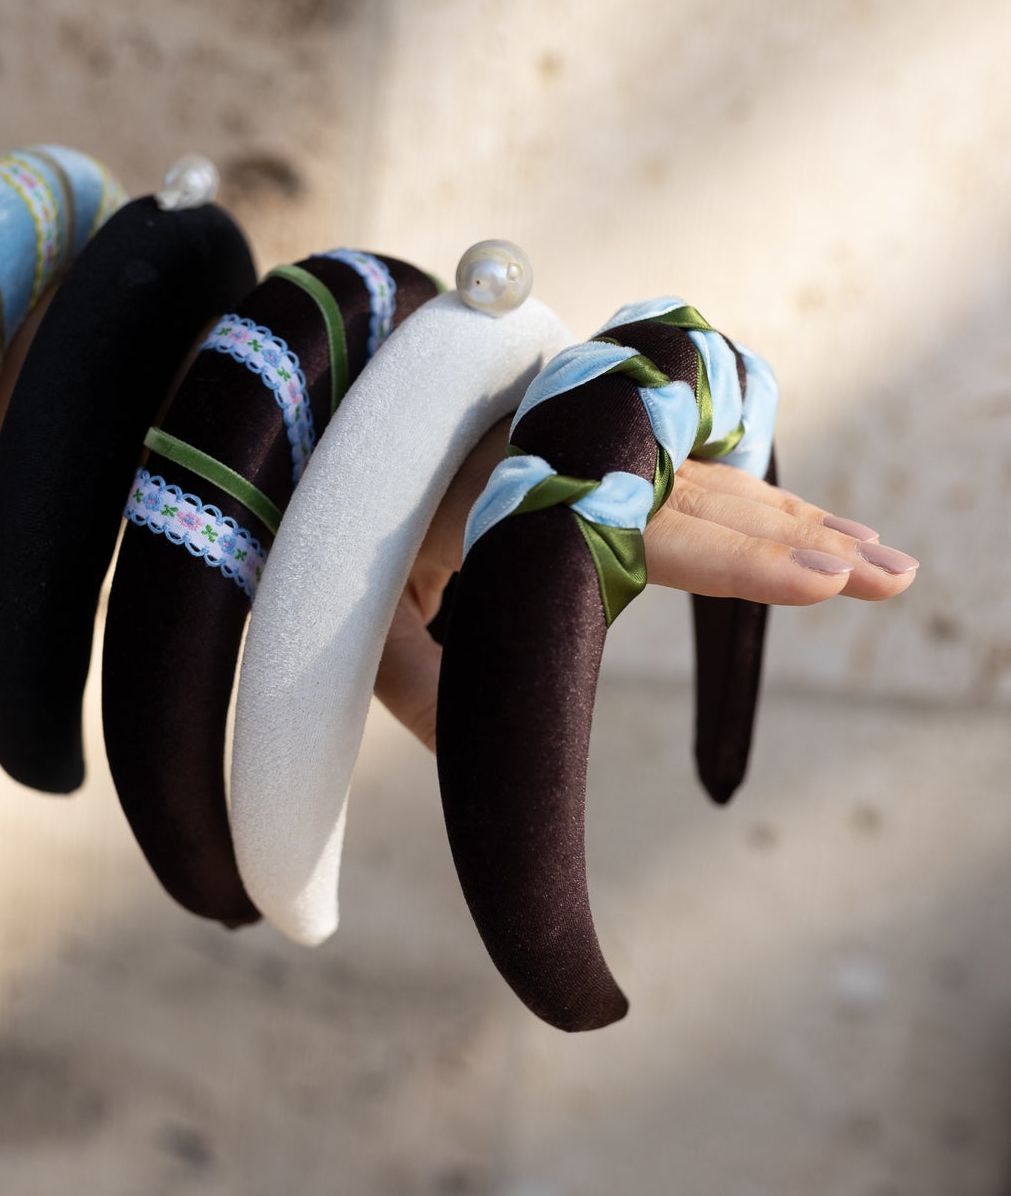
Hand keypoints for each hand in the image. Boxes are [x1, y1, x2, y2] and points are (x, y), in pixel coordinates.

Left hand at [374, 420, 919, 751]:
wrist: (307, 434)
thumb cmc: (326, 539)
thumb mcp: (353, 628)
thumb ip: (418, 690)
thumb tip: (472, 761)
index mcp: (502, 493)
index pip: (641, 526)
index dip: (732, 557)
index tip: (816, 582)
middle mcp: (553, 453)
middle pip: (695, 492)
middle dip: (794, 538)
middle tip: (888, 575)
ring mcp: (573, 442)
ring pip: (701, 474)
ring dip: (790, 519)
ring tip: (879, 559)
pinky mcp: (583, 446)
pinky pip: (680, 464)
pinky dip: (746, 496)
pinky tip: (807, 524)